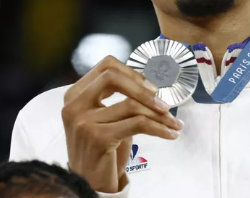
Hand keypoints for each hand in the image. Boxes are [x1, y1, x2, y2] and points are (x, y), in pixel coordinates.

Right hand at [62, 56, 182, 192]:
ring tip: (175, 123)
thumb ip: (120, 96)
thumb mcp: (106, 116)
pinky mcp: (98, 137)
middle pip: (113, 77)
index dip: (133, 73)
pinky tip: (170, 133)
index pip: (106, 66)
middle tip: (165, 104)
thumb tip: (154, 85)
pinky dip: (159, 127)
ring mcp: (83, 121)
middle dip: (145, 89)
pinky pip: (138, 123)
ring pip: (131, 104)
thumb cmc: (103, 147)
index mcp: (75, 94)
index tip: (152, 88)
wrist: (89, 183)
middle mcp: (74, 105)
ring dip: (160, 114)